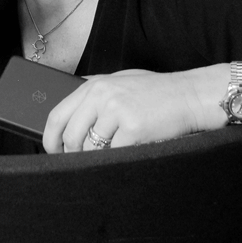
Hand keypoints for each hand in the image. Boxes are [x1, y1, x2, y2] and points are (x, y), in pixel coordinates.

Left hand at [42, 67, 216, 153]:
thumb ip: (96, 92)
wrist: (191, 96)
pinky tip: (129, 151)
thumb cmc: (159, 92)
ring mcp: (117, 111)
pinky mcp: (133, 128)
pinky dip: (118, 158)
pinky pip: (113, 154)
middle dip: (73, 154)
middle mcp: (102, 96)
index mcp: (95, 85)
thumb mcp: (122, 81)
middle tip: (81, 161)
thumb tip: (69, 109)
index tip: (53, 151)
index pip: (57, 115)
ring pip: (91, 148)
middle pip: (71, 136)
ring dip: (97, 158)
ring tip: (112, 154)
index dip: (50, 139)